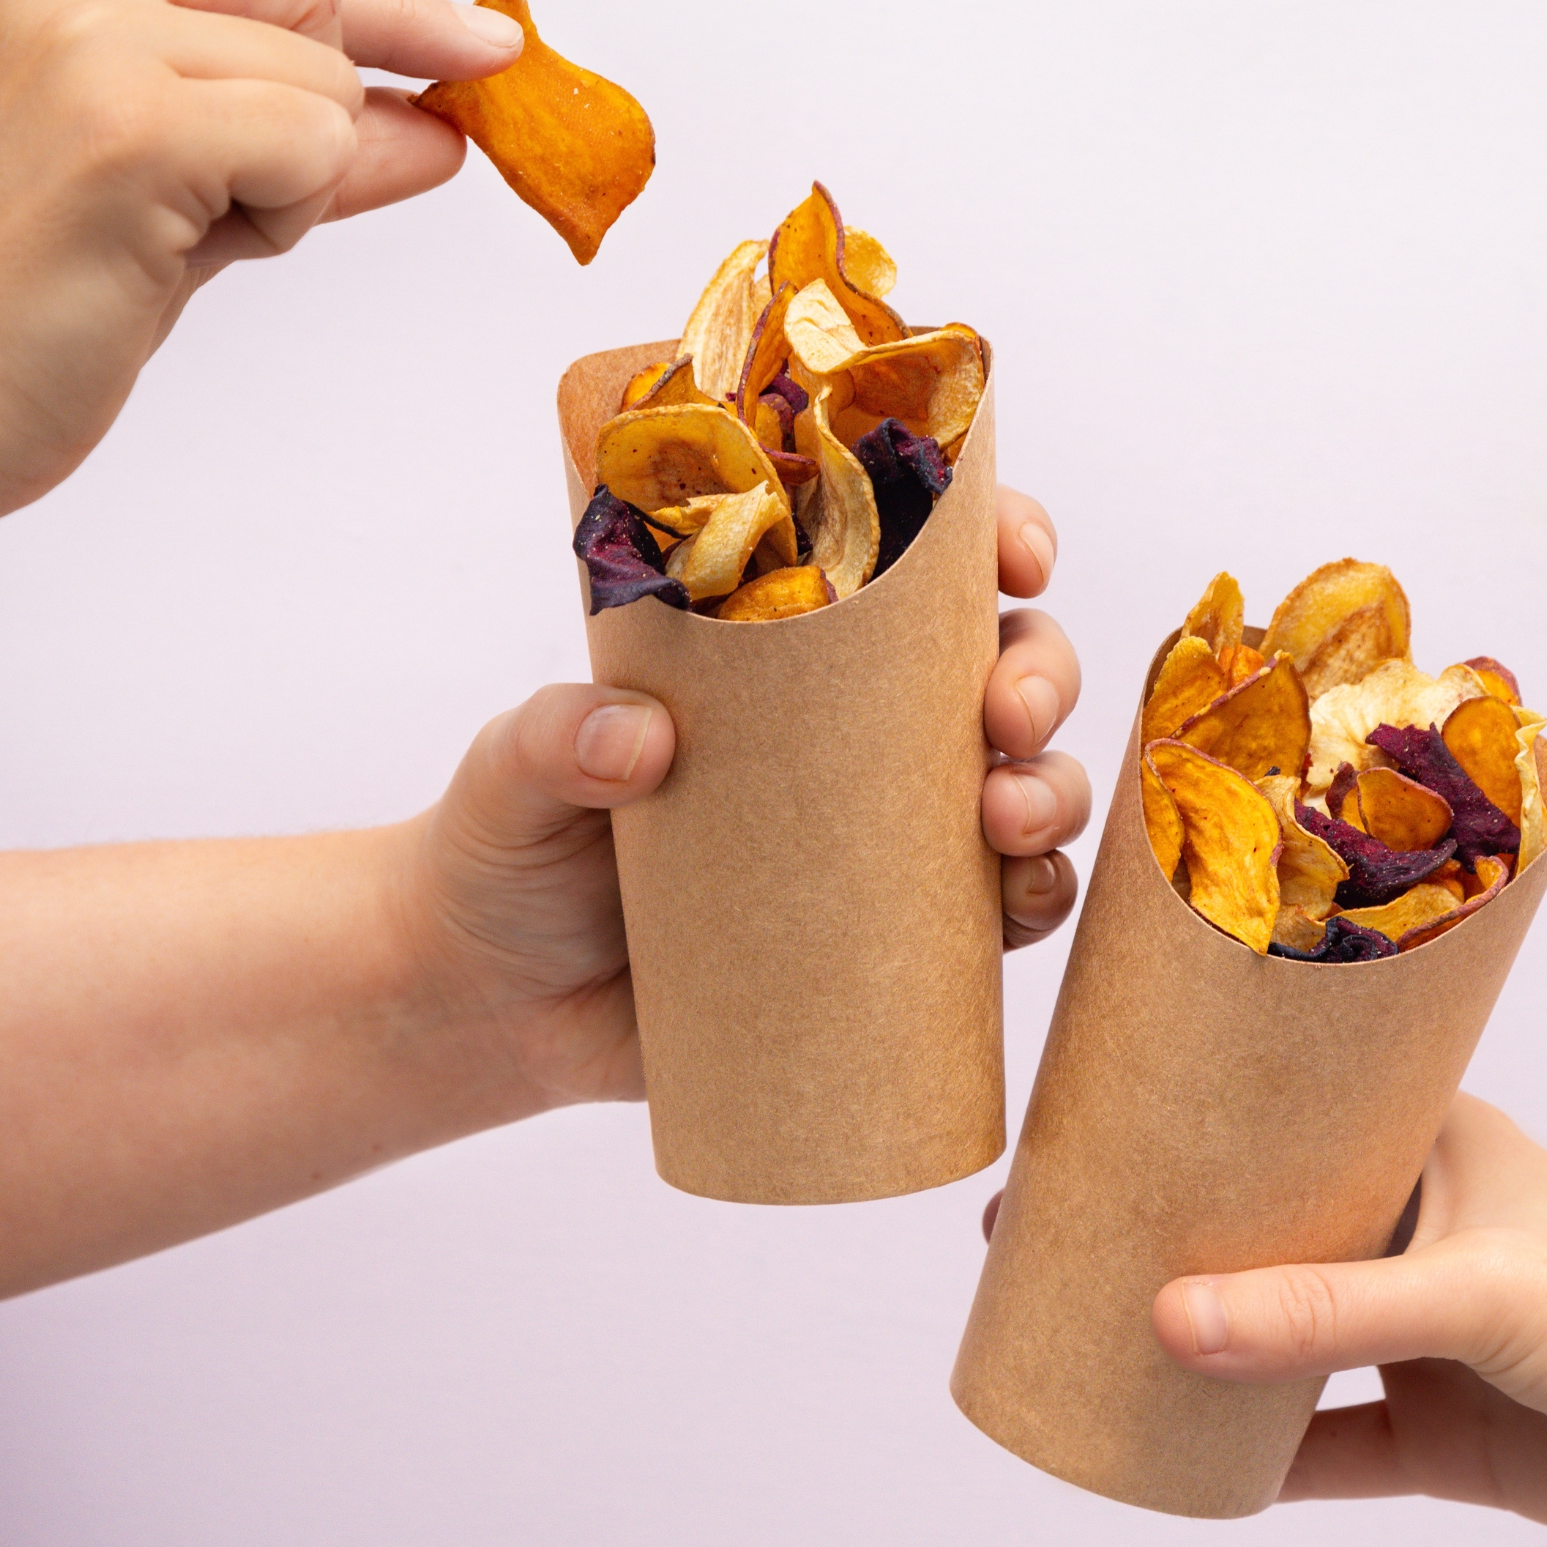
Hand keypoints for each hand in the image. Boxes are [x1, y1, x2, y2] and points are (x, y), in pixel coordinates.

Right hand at [0, 0, 521, 539]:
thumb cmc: (14, 306)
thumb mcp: (178, 193)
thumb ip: (297, 143)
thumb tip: (433, 127)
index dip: (389, 14)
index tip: (479, 43)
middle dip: (327, 107)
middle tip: (251, 195)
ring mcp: (88, 38)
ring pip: (325, 88)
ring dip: (288, 186)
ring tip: (159, 235)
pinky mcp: (129, 126)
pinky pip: (313, 148)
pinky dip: (280, 217)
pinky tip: (169, 249)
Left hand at [401, 485, 1088, 1103]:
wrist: (493, 1007)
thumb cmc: (508, 851)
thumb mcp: (511, 773)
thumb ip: (551, 740)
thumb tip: (637, 740)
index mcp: (782, 652)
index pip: (912, 566)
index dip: (991, 540)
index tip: (1017, 554)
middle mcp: (856, 733)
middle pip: (1000, 667)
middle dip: (1039, 672)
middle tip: (1005, 712)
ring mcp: (882, 837)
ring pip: (1025, 785)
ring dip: (1053, 790)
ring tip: (1008, 821)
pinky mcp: (890, 943)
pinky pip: (1002, 911)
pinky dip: (1036, 897)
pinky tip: (1022, 898)